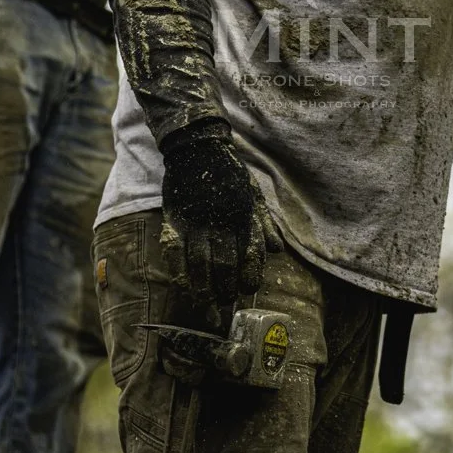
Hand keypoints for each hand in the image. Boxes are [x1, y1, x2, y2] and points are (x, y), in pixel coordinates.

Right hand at [159, 120, 267, 318]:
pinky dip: (179, 270)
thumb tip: (277, 251)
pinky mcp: (175, 218)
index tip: (248, 290)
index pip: (250, 254)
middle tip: (225, 304)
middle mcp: (222, 221)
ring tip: (205, 303)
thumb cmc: (229, 173)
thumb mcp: (254, 194)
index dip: (249, 275)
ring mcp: (196, 221)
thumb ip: (265, 223)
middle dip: (226, 288)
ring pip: (200, 262)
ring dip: (203, 287)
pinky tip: (184, 284)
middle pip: (225, 264)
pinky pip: (176, 251)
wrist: (197, 147)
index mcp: (244, 216)